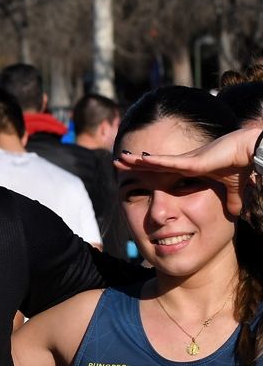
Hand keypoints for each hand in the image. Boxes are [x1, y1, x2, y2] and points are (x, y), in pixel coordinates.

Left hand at [115, 126, 262, 218]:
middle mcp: (184, 163)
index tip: (133, 172)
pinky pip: (168, 162)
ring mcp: (186, 161)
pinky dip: (154, 161)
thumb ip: (232, 200)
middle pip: (153, 163)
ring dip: (137, 160)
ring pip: (156, 160)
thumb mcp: (233, 189)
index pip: (163, 171)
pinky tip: (139, 159)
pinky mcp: (192, 161)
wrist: (251, 152)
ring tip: (119, 158)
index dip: (148, 170)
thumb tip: (236, 213)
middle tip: (116, 162)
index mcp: (190, 170)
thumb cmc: (242, 166)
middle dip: (135, 163)